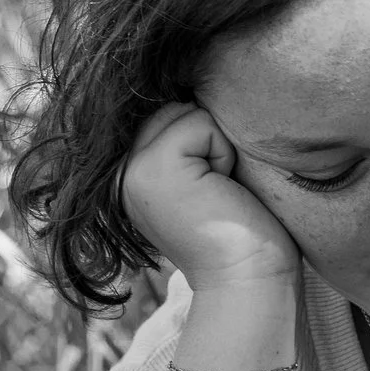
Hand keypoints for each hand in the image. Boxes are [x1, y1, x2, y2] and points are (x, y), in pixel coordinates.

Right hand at [121, 101, 302, 289]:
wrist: (248, 281)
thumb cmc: (242, 234)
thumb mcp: (201, 181)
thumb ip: (182, 144)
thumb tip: (191, 89)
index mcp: (129, 175)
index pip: (164, 114)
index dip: (202, 140)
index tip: (210, 191)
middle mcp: (121, 172)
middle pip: (173, 107)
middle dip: (208, 139)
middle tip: (217, 191)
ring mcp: (132, 169)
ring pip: (186, 111)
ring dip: (216, 146)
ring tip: (218, 191)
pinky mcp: (154, 166)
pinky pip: (201, 122)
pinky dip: (223, 153)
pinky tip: (221, 191)